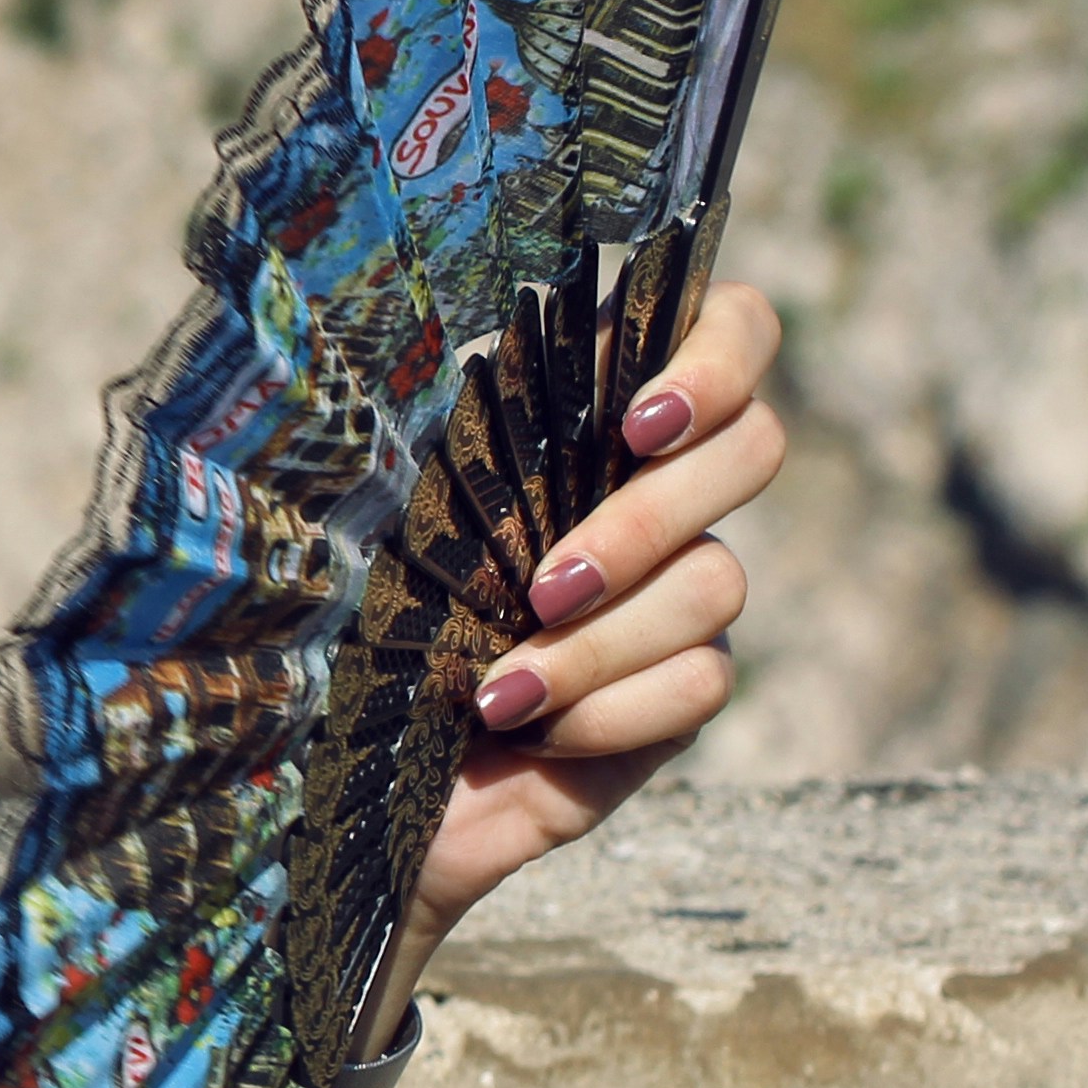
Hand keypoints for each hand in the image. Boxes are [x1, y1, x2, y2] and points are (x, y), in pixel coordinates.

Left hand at [404, 283, 783, 937]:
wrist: (334, 759)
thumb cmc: (344, 601)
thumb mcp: (389, 493)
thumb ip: (466, 416)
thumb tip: (499, 348)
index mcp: (587, 411)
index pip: (729, 328)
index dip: (716, 361)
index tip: (637, 423)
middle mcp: (652, 488)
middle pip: (754, 450)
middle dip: (648, 520)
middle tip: (547, 584)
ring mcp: (677, 591)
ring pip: (719, 581)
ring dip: (602, 639)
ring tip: (499, 688)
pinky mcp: (676, 692)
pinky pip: (701, 683)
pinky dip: (610, 711)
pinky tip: (531, 731)